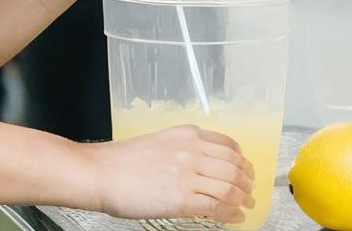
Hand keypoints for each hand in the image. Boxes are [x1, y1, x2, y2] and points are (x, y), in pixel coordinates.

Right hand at [93, 125, 255, 223]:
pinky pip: (217, 207)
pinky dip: (231, 213)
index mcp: (185, 134)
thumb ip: (182, 149)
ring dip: (242, 198)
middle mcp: (190, 151)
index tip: (244, 168)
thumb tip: (201, 165)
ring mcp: (188, 175)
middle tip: (250, 190)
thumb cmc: (122, 160)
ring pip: (230, 187)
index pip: (228, 145)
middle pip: (234, 166)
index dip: (241, 160)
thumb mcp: (158, 142)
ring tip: (245, 204)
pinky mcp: (183, 199)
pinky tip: (234, 216)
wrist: (102, 173)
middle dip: (247, 181)